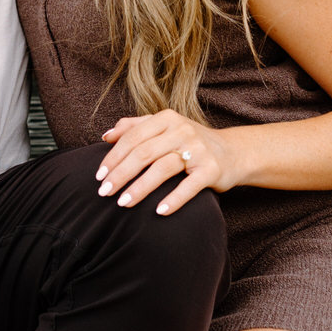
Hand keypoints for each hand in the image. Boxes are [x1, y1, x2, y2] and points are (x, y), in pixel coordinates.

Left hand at [96, 110, 240, 213]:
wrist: (233, 152)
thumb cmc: (190, 141)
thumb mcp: (164, 128)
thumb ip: (134, 127)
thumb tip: (106, 136)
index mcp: (166, 118)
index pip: (133, 137)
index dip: (113, 157)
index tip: (98, 176)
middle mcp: (182, 130)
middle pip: (144, 153)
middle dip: (121, 174)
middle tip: (104, 192)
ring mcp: (198, 150)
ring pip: (163, 168)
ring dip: (140, 188)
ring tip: (123, 204)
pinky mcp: (212, 170)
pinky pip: (189, 187)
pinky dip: (173, 200)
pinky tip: (158, 212)